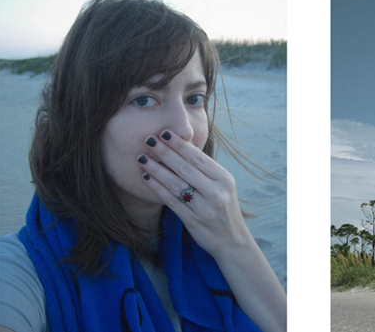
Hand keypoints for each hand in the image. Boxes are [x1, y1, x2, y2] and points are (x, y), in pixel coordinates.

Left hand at [138, 130, 251, 258]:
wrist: (232, 241)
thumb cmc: (224, 209)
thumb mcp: (224, 187)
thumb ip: (206, 171)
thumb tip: (181, 148)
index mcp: (224, 179)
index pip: (198, 157)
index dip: (180, 144)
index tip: (164, 132)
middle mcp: (216, 192)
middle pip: (185, 168)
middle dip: (165, 152)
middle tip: (148, 140)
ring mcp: (205, 208)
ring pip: (175, 184)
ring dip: (156, 169)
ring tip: (142, 157)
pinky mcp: (193, 221)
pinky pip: (171, 201)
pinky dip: (157, 188)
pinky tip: (146, 178)